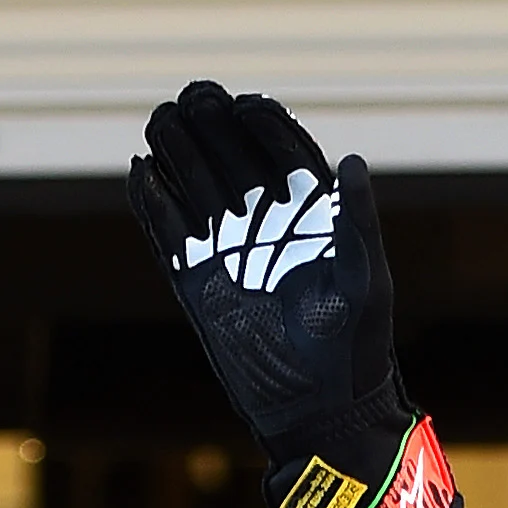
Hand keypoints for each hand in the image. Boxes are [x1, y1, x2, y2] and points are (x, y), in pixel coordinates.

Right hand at [128, 81, 410, 466]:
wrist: (320, 409)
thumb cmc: (355, 347)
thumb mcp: (365, 281)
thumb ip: (356, 222)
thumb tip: (352, 160)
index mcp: (313, 222)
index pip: (285, 156)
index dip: (265, 126)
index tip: (247, 104)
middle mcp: (268, 230)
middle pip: (234, 162)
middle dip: (213, 127)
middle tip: (192, 97)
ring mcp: (230, 254)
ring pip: (198, 189)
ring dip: (180, 153)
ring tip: (162, 120)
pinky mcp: (198, 283)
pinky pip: (169, 234)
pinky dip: (153, 204)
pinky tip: (141, 172)